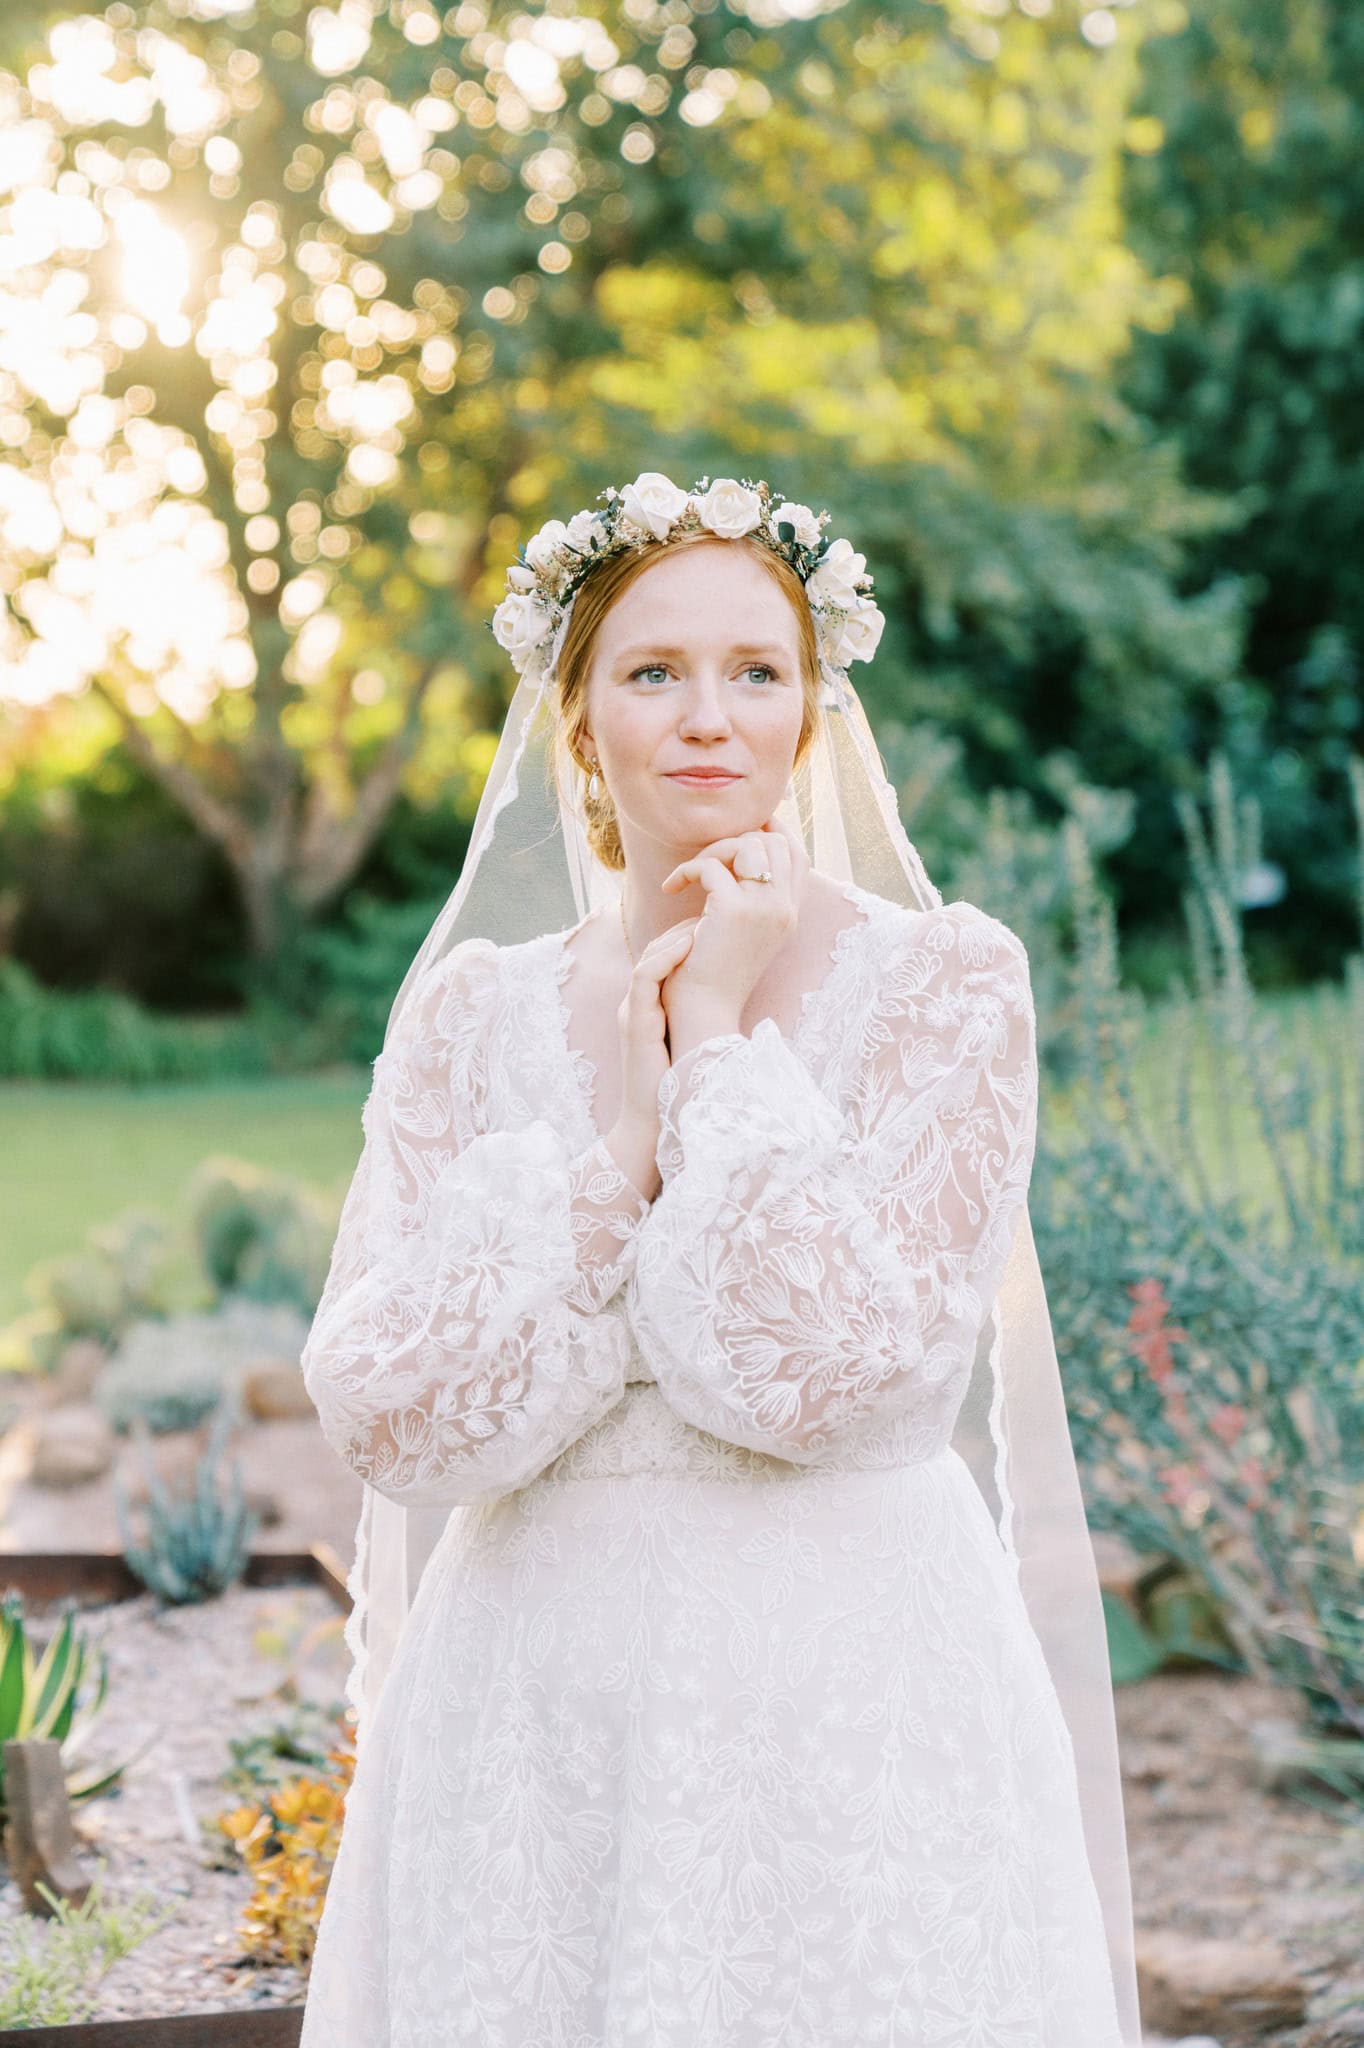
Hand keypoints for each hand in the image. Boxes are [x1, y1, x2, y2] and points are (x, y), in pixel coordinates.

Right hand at [602, 916, 698, 1201]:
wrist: (653, 1123)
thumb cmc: (677, 1091)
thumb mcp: (693, 1043)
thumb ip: (703, 1019)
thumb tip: (735, 1001)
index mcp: (651, 1005)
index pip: (666, 959)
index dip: (691, 938)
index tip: (720, 928)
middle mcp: (638, 1003)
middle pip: (656, 951)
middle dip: (685, 929)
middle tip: (714, 914)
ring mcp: (632, 1010)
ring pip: (648, 957)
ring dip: (677, 936)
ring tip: (705, 922)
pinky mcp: (633, 1020)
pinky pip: (643, 975)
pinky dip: (666, 956)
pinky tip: (690, 944)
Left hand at [658, 814, 807, 1036]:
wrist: (703, 1012)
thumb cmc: (712, 973)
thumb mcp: (739, 930)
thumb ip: (747, 896)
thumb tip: (737, 856)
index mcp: (789, 915)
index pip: (797, 855)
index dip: (773, 832)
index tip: (744, 826)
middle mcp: (784, 909)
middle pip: (773, 842)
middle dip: (735, 841)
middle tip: (705, 862)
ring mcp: (764, 908)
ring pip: (746, 845)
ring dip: (712, 851)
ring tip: (689, 876)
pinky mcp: (734, 910)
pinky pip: (710, 865)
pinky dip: (686, 871)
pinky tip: (671, 889)